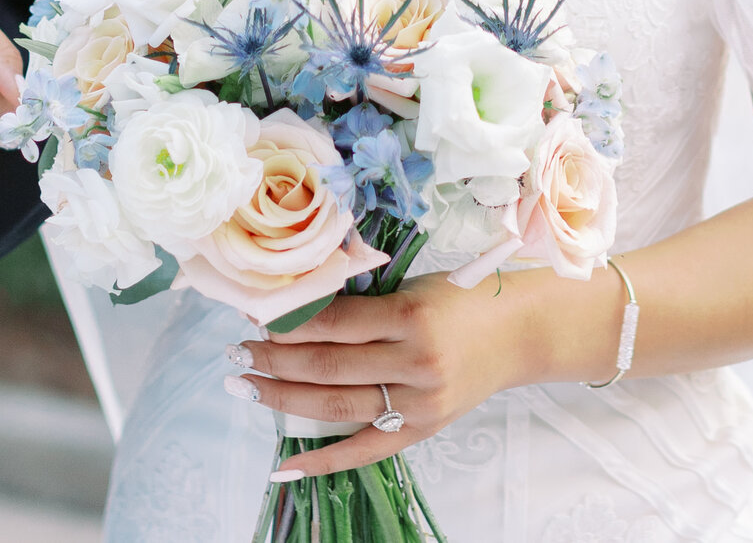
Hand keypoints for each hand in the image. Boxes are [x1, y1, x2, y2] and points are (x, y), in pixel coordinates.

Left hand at [228, 272, 577, 478]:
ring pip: (334, 407)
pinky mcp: (421, 430)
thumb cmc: (460, 298)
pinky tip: (282, 465)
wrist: (518, 333)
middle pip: (325, 366)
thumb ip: (359, 300)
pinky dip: (320, 461)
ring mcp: (418, 403)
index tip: (251, 313)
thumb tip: (291, 307)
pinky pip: (362, 451)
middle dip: (272, 358)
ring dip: (282, 397)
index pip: (331, 321)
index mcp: (409, 315)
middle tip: (234, 351)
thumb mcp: (410, 286)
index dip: (286, 319)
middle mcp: (413, 363)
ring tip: (244, 384)